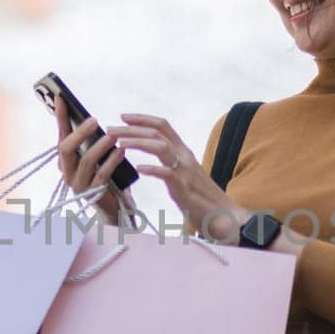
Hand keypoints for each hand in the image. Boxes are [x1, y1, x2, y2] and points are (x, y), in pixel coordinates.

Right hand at [55, 109, 124, 221]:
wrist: (113, 206)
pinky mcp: (94, 193)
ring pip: (86, 161)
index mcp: (65, 159)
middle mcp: (66, 171)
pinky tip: (121, 152)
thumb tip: (91, 118)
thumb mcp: (94, 156)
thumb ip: (89, 141)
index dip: (60, 116)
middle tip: (94, 120)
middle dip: (79, 133)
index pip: (60, 134)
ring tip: (112, 136)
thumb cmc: (103, 175)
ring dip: (100, 146)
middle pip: (65, 149)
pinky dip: (112, 162)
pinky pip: (102, 175)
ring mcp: (78, 183)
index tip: (61, 97)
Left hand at [108, 113, 247, 241]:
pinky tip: (139, 168)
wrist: (224, 216)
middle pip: (157, 133)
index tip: (123, 117)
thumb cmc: (202, 198)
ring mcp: (185, 172)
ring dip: (138, 142)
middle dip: (131, 129)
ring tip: (119, 143)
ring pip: (161, 147)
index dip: (142, 119)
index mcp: (183, 152)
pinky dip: (153, 169)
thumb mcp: (184, 174)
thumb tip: (153, 155)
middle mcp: (185, 156)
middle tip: (110, 130)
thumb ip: (170, 162)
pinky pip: (168, 174)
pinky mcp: (185, 189)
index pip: (163, 126)